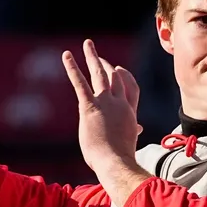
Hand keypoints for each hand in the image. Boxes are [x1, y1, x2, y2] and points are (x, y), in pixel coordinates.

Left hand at [62, 40, 142, 172]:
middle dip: (107, 65)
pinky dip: (72, 68)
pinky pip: (80, 83)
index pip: (131, 88)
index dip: (125, 77)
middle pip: (116, 77)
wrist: (116, 162)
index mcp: (130, 112)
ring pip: (100, 74)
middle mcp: (120, 104)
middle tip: (98, 56)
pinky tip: (66, 56)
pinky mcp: (90, 107)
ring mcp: (106, 103)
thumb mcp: (129, 141)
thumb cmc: (121, 157)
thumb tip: (140, 128)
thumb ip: (133, 130)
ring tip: (87, 44)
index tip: (118, 69)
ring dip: (93, 57)